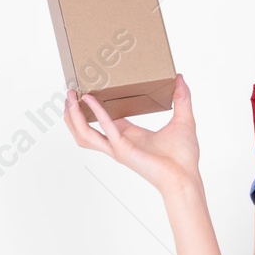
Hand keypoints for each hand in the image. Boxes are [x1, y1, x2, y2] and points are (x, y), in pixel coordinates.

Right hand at [64, 74, 199, 194]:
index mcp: (131, 137)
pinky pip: (105, 129)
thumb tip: (180, 77)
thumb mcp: (184, 119)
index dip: (95, 107)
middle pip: (86, 130)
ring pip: (85, 134)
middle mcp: (120, 143)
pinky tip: (90, 100)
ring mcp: (118, 148)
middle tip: (69, 94)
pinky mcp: (123, 150)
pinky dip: (97, 113)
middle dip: (73, 114)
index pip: (106, 121)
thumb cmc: (184, 157)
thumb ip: (182, 98)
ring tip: (69, 97)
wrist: (186, 177)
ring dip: (74, 117)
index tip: (88, 91)